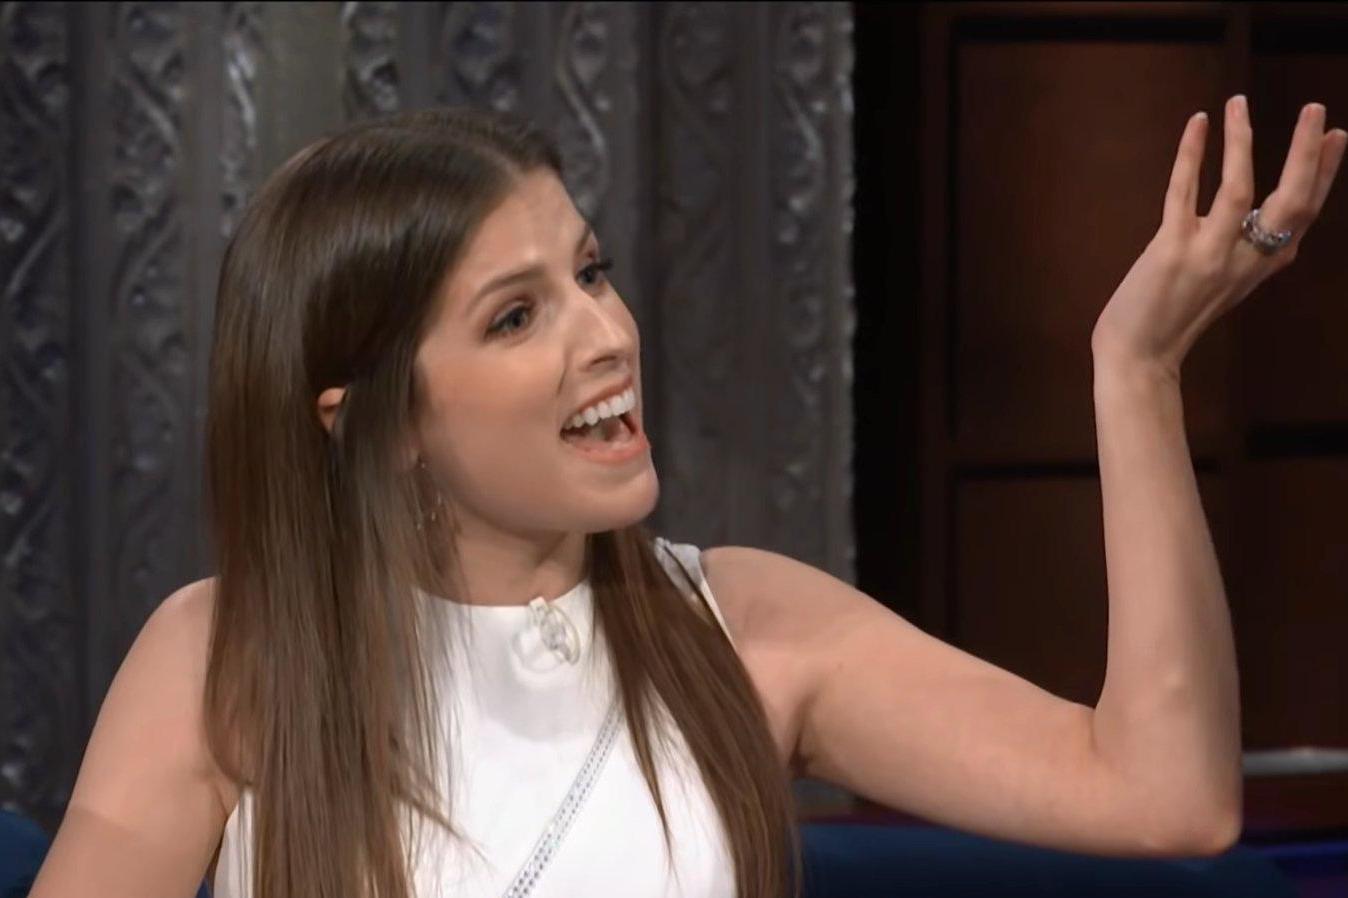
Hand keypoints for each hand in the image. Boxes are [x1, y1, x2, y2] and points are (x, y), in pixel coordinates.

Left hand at [1091, 95, 1346, 379]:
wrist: (1140, 359)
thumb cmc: (1176, 317)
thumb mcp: (1226, 286)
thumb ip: (1246, 253)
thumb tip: (1259, 217)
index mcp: (1263, 266)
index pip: (1305, 213)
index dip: (1323, 172)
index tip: (1334, 135)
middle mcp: (1245, 260)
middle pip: (1291, 200)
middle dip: (1306, 152)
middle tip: (1315, 108)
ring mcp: (1210, 255)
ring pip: (1239, 189)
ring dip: (1242, 141)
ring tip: (1240, 101)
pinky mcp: (1171, 251)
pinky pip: (1183, 192)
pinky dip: (1191, 154)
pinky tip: (1197, 123)